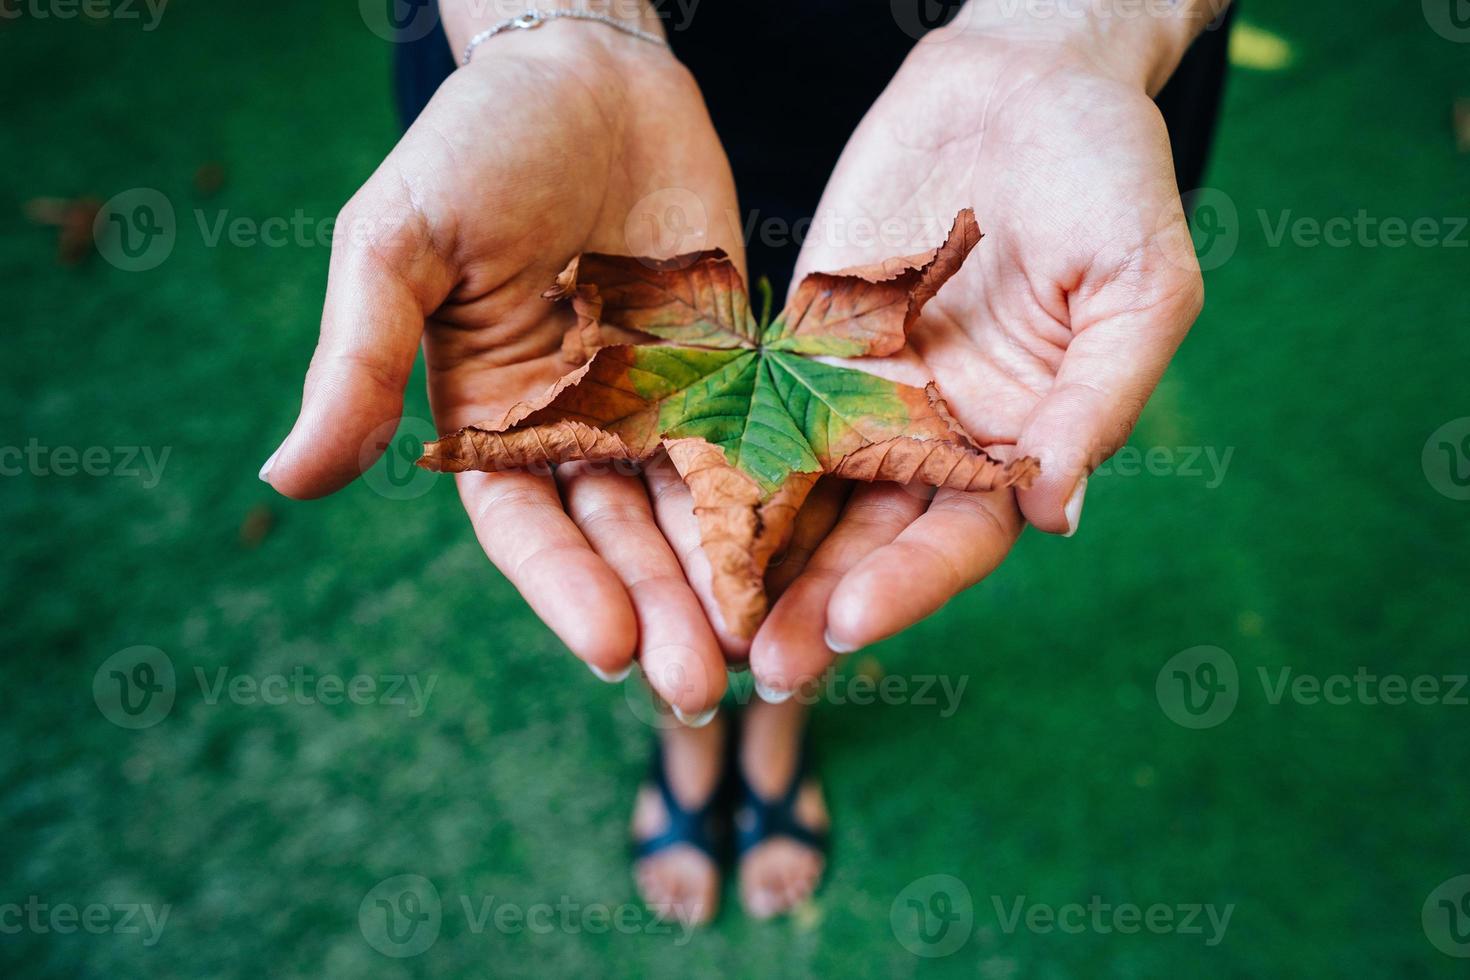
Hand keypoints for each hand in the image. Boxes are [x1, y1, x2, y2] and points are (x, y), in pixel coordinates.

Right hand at [260, 14, 739, 717]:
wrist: (590, 77)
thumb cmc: (477, 148)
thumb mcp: (398, 244)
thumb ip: (360, 360)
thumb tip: (286, 479)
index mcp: (490, 420)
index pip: (525, 527)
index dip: (564, 586)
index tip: (607, 646)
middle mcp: (575, 431)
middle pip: (619, 540)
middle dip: (658, 610)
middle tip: (700, 684)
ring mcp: (658, 406)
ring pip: (694, 513)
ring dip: (722, 583)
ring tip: (761, 650)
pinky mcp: (728, 376)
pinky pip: (757, 450)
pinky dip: (778, 508)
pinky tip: (810, 564)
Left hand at [749, 12, 1207, 690]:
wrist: (1024, 80)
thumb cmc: (1108, 175)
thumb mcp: (1138, 283)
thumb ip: (1100, 398)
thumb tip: (1057, 514)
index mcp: (1019, 439)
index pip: (961, 536)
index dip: (910, 585)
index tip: (851, 627)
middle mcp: (935, 433)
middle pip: (871, 537)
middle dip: (819, 603)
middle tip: (762, 668)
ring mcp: (864, 391)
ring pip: (807, 492)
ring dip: (762, 559)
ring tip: (710, 620)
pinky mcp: (805, 342)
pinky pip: (760, 410)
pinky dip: (724, 464)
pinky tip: (675, 512)